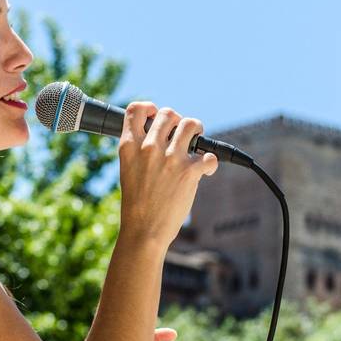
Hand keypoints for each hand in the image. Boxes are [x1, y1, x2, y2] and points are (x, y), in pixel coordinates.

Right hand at [118, 103, 218, 250]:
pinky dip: (212, 162)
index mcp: (129, 146)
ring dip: (197, 132)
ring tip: (197, 144)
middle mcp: (149, 147)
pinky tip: (206, 170)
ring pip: (191, 124)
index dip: (149, 108)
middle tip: (182, 136)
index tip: (156, 116)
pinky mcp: (189, 171)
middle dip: (178, 122)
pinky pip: (209, 155)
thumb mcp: (128, 170)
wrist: (144, 232)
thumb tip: (159, 136)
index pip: (136, 109)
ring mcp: (170, 158)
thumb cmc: (136, 204)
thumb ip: (139, 150)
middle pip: (169, 113)